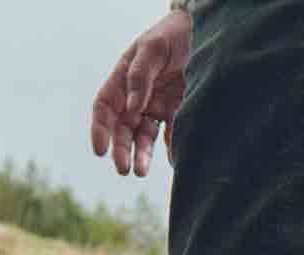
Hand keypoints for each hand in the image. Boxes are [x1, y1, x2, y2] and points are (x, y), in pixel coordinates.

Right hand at [90, 9, 192, 177]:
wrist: (203, 33)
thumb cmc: (173, 35)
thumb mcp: (153, 47)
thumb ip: (141, 76)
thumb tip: (133, 108)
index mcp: (124, 79)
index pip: (105, 107)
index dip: (100, 129)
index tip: (100, 150)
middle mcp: (137, 97)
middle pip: (123, 128)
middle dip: (121, 149)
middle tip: (123, 168)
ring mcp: (157, 107)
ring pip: (144, 137)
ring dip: (141, 155)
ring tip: (141, 172)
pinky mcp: (176, 113)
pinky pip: (171, 136)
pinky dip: (170, 149)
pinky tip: (172, 159)